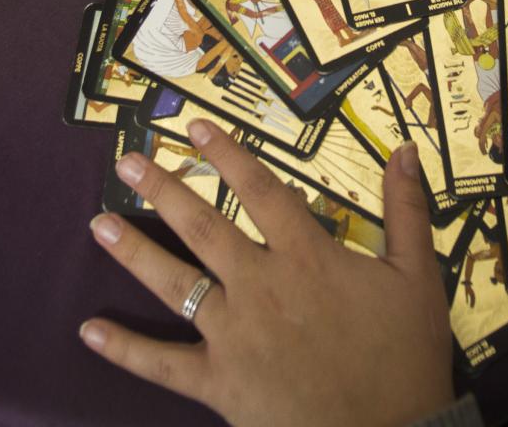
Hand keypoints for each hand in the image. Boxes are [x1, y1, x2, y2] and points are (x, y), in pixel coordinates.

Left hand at [81, 123, 453, 426]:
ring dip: (134, 252)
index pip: (262, 191)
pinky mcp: (219, 382)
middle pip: (205, 227)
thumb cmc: (405, 358)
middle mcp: (261, 286)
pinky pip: (163, 364)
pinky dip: (124, 348)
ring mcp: (234, 334)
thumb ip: (408, 211)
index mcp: (307, 257)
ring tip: (99, 224)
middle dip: (164, 190)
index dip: (229, 154)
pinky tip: (88, 329)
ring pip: (175, 283)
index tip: (196, 126)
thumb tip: (406, 151)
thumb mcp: (419, 278)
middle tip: (127, 163)